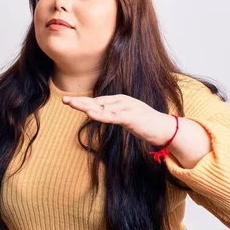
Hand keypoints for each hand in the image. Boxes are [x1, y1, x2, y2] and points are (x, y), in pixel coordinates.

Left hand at [62, 94, 176, 145]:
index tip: (68, 101)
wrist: (164, 129)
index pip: (97, 102)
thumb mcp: (125, 118)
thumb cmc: (144, 124)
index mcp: (119, 101)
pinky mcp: (131, 117)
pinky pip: (113, 116)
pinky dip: (101, 115)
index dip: (82, 102)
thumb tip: (99, 114)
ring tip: (73, 105)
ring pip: (102, 108)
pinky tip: (91, 114)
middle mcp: (121, 102)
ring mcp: (126, 108)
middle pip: (96, 102)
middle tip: (65, 100)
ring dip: (87, 106)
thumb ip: (113, 115)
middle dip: (80, 102)